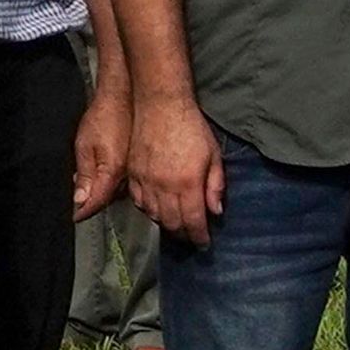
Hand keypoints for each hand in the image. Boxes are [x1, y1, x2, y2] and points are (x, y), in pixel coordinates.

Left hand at [72, 85, 129, 219]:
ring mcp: (134, 169)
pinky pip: (125, 180)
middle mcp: (127, 175)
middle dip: (92, 201)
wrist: (124, 97)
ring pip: (117, 191)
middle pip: (108, 200)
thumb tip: (80, 199)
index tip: (75, 217)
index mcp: (112, 172)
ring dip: (102, 190)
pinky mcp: (137, 162)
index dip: (84, 211)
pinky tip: (102, 170)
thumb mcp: (84, 146)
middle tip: (78, 197)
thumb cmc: (104, 116)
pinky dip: (111, 181)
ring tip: (87, 180)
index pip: (97, 202)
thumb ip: (84, 175)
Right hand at [130, 94, 223, 244]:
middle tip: (191, 235)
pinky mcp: (132, 174)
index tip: (204, 243)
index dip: (199, 237)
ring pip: (154, 215)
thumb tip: (216, 211)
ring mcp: (145, 181)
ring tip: (176, 223)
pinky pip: (138, 201)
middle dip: (183, 234)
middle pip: (172, 223)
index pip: (193, 221)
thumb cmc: (192, 128)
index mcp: (187, 183)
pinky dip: (149, 210)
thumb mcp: (213, 155)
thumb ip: (215, 185)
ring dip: (166, 223)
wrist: (160, 105)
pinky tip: (157, 208)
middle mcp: (164, 186)